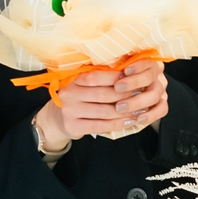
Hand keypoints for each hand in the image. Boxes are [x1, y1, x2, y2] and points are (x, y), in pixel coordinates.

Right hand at [35, 61, 169, 148]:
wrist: (55, 119)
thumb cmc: (77, 98)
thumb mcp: (82, 85)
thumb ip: (100, 79)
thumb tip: (128, 72)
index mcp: (74, 79)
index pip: (99, 76)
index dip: (118, 78)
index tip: (134, 79)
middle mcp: (70, 93)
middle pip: (104, 95)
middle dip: (126, 96)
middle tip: (142, 96)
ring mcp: (71, 111)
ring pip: (105, 112)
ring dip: (125, 112)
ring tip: (140, 111)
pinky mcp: (73, 126)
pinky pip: (100, 126)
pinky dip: (117, 124)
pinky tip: (129, 122)